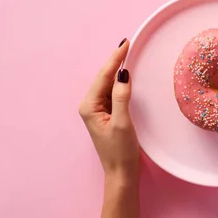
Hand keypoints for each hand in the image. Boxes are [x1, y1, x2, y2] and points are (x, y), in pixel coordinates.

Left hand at [78, 39, 139, 185]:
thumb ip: (121, 96)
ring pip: (107, 84)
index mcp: (89, 106)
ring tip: (127, 54)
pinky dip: (119, 83)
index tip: (125, 43)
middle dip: (115, 61)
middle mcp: (90, 106)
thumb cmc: (120, 151)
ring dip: (117, 70)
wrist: (121, 174)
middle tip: (127, 44)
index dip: (115, 59)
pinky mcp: (106, 115)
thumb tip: (122, 74)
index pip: (103, 76)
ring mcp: (98, 111)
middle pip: (103, 78)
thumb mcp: (122, 122)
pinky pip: (112, 93)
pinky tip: (126, 76)